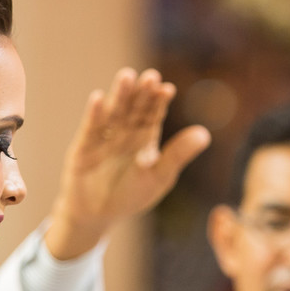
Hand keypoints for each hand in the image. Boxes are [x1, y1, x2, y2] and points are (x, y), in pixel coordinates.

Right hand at [45, 68, 209, 259]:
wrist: (98, 214)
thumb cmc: (131, 195)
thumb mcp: (159, 176)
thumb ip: (178, 155)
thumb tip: (205, 134)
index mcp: (145, 137)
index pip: (154, 114)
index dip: (159, 101)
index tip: (167, 89)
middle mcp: (125, 131)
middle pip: (135, 107)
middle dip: (142, 92)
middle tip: (150, 76)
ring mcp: (104, 136)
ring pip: (114, 112)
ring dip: (120, 95)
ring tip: (127, 76)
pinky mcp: (84, 146)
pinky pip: (91, 127)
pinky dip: (95, 113)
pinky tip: (99, 98)